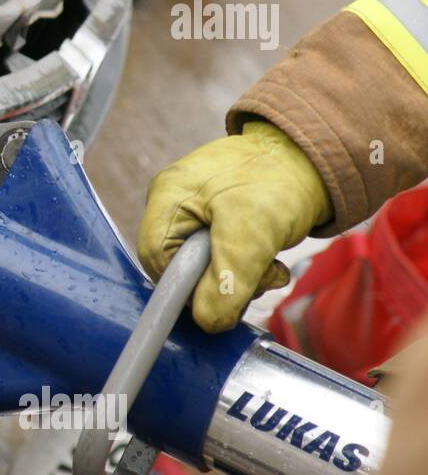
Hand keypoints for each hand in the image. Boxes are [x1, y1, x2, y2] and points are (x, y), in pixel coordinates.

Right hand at [138, 121, 333, 332]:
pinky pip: (224, 257)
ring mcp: (197, 211)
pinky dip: (249, 266)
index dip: (186, 287)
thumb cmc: (280, 178)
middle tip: (258, 278)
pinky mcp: (220, 219)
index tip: (223, 298)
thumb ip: (226, 281)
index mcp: (168, 198)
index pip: (157, 260)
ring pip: (206, 266)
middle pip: (180, 266)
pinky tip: (270, 259)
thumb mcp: (253, 232)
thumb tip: (208, 321)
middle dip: (221, 282)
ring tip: (271, 266)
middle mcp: (175, 205)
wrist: (317, 153)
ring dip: (242, 277)